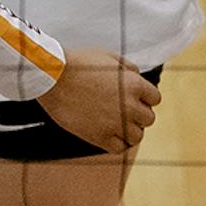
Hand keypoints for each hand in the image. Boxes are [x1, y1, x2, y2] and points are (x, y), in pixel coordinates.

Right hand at [37, 48, 160, 153]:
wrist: (50, 76)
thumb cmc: (76, 63)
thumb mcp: (107, 57)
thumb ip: (128, 67)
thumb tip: (138, 77)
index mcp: (134, 84)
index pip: (155, 98)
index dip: (144, 98)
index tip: (132, 98)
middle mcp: (129, 105)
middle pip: (148, 119)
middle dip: (137, 114)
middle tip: (121, 110)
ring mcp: (115, 123)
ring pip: (137, 136)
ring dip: (129, 130)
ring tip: (115, 123)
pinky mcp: (99, 136)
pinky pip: (119, 148)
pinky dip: (116, 142)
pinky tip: (107, 133)